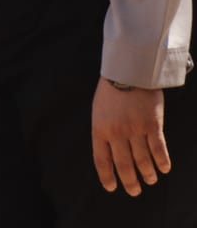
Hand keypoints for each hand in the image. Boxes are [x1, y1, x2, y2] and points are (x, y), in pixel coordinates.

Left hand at [91, 78, 169, 195]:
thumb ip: (104, 130)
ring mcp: (135, 130)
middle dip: (130, 181)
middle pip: (124, 164)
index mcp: (99, 129)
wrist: (128, 71)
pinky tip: (164, 169)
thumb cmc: (111, 91)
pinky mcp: (153, 125)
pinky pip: (159, 149)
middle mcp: (117, 132)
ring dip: (147, 173)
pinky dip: (162, 162)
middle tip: (135, 191)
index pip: (102, 160)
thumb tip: (111, 152)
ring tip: (150, 180)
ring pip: (143, 160)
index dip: (107, 176)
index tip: (112, 188)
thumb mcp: (99, 111)